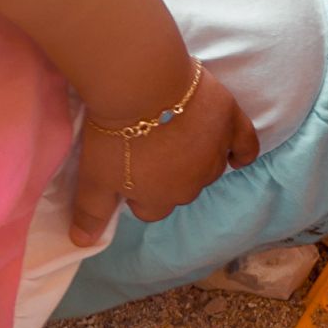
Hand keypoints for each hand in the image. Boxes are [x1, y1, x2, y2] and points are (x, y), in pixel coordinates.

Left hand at [70, 65, 258, 247]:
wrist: (140, 84)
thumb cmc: (115, 133)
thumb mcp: (93, 177)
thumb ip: (91, 212)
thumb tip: (82, 243)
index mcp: (161, 200)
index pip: (150, 209)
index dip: (136, 192)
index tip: (125, 170)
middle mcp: (193, 185)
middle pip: (180, 188)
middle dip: (166, 175)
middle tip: (147, 146)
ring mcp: (215, 155)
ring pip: (209, 167)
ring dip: (196, 159)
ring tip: (177, 135)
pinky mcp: (230, 124)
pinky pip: (245, 145)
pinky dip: (242, 151)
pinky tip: (237, 154)